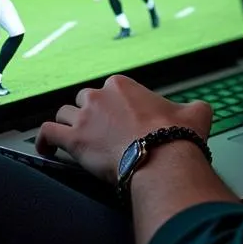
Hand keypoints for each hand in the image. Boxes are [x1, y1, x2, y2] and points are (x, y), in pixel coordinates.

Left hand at [35, 73, 212, 183]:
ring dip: (68, 126)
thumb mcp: (196, 112)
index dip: (113, 106)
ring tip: (75, 139)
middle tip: (101, 132)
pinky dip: (44, 141)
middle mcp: (99, 96)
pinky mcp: (73, 141)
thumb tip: (198, 111)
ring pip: (64, 115)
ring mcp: (84, 118)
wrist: (162, 158)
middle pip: (84, 100)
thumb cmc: (176, 136)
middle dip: (91, 114)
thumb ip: (193, 107)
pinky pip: (46, 134)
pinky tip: (47, 149)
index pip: (109, 90)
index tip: (120, 120)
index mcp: (123, 85)